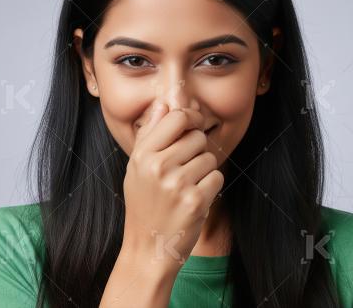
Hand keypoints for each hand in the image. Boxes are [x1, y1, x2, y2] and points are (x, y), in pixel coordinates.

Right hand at [121, 101, 224, 272]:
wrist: (148, 248)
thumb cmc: (144, 206)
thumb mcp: (136, 169)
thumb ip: (149, 135)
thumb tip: (163, 104)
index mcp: (142, 155)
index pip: (176, 117)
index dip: (191, 118)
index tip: (195, 124)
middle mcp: (158, 167)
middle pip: (196, 137)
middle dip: (196, 150)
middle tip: (184, 170)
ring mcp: (177, 184)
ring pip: (208, 157)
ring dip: (204, 171)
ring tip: (186, 187)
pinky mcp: (196, 201)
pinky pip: (216, 177)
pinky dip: (211, 187)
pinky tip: (195, 198)